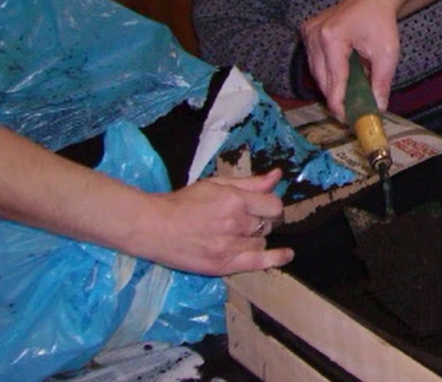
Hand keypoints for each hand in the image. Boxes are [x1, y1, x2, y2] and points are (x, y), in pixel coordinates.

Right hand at [136, 169, 292, 275]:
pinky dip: (275, 259)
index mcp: (235, 200)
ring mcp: (229, 247)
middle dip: (262, 221)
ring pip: (261, 242)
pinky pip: (257, 263)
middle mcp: (235, 224)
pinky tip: (287, 255)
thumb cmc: (184, 202)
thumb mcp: (217, 184)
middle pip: (268, 224)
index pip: (273, 205)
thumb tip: (277, 176)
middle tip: (248, 219)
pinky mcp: (221, 266)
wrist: (154, 227)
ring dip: (256, 237)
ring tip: (238, 234)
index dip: (271, 206)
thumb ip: (250, 182)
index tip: (265, 207)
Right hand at [301, 0, 401, 119]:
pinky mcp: (307, 31)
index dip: (338, 102)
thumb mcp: (387, 54)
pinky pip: (314, 61)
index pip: (333, 79)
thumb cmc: (382, 22)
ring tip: (347, 94)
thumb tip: (377, 109)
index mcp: (332, 37)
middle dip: (335, 95)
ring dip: (331, 83)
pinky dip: (327, 71)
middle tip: (349, 111)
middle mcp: (315, 34)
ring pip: (316, 71)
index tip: (345, 119)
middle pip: (322, 78)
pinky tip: (341, 75)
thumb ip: (381, 83)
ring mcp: (308, 31)